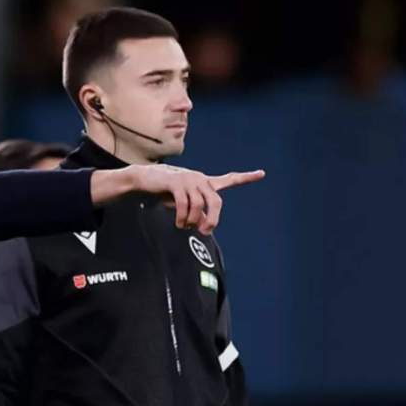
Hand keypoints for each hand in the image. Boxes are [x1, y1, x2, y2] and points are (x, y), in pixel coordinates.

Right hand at [91, 164, 264, 234]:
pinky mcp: (176, 182)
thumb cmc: (164, 192)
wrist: (144, 180)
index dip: (245, 178)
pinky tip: (179, 222)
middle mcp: (200, 178)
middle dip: (212, 219)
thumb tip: (206, 226)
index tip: (261, 173)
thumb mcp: (184, 203)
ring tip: (184, 226)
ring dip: (192, 221)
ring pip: (199, 206)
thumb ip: (197, 212)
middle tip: (204, 232)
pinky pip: (185, 204)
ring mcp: (189, 179)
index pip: (228, 179)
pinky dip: (183, 217)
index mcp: (204, 182)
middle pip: (216, 201)